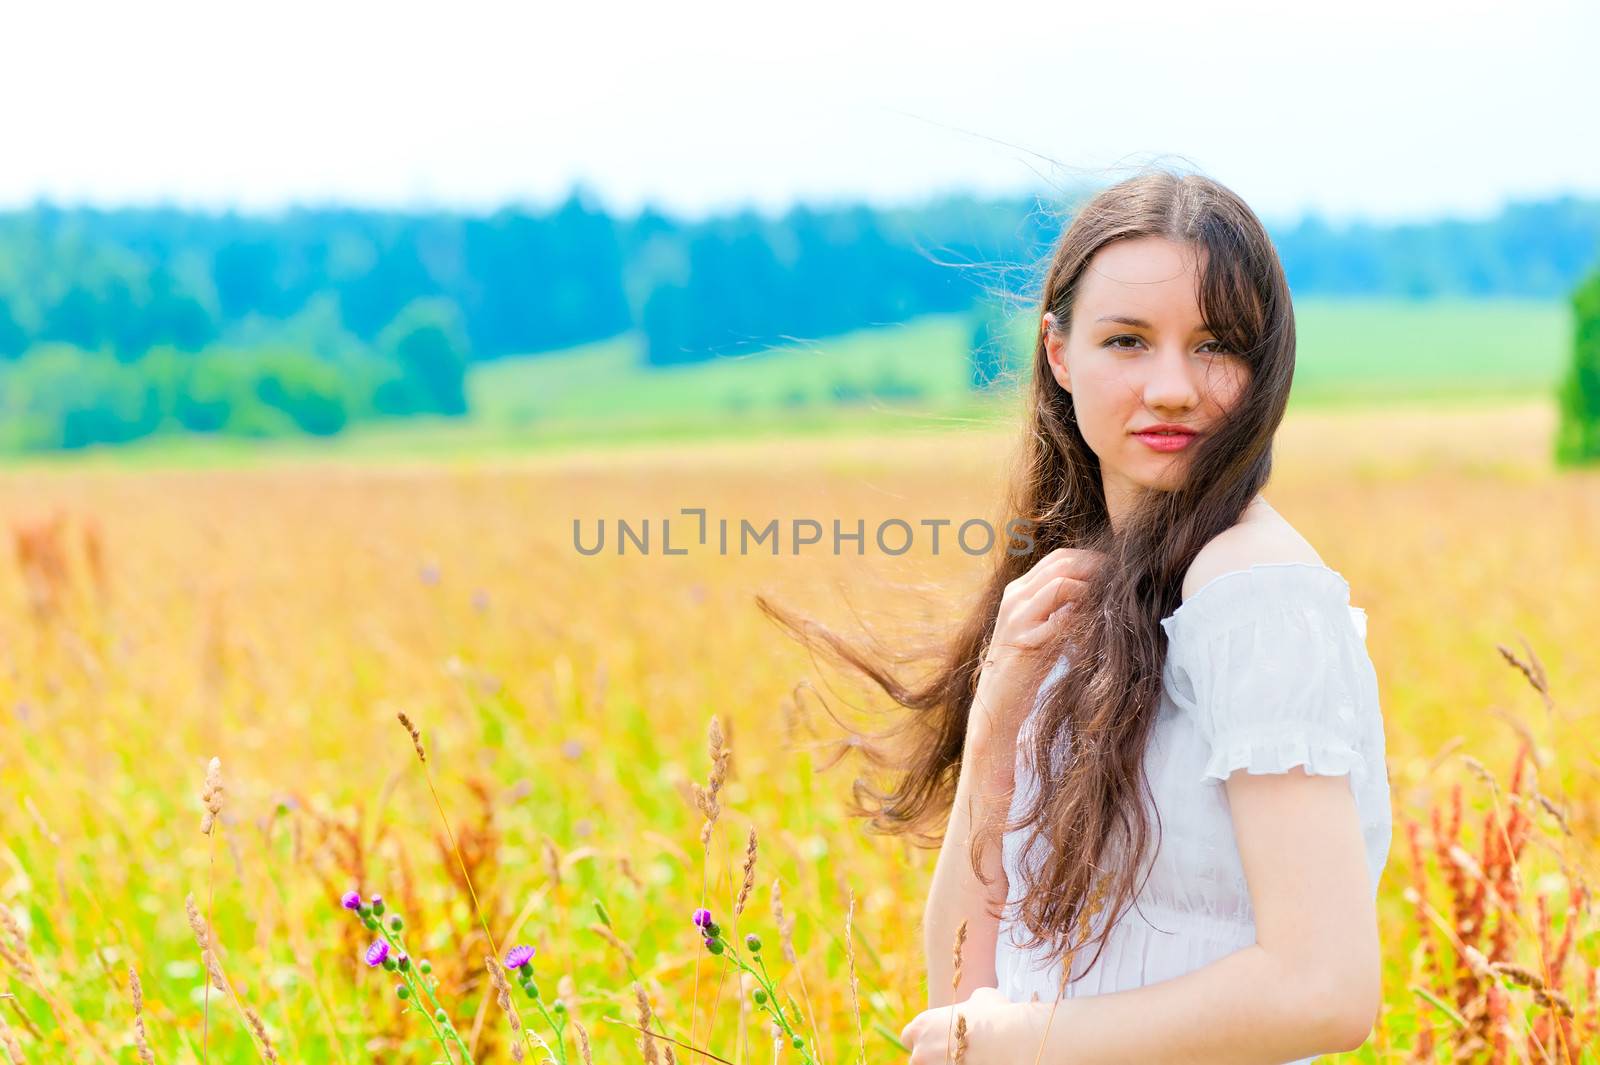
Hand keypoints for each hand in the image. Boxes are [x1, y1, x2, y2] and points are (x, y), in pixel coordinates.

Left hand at [899, 986, 1024, 1063]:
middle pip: (917, 1059)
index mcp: (922, 1025)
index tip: (937, 1041)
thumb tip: (975, 1004)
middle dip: (930, 1057)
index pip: (908, 1037)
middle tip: (951, 1055)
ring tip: (964, 1060)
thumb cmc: (993, 1014)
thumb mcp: (980, 997)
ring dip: (941, 1064)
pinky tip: (973, 1063)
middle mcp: (920, 1049)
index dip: (922, 1039)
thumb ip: (969, 1003)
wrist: (1006, 1038)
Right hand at [973, 547, 1105, 734]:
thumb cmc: (1028, 668)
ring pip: (1060, 581)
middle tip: (1122, 580)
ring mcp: (1016, 615)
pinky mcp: (1023, 638)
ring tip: (1111, 602)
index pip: (1059, 558)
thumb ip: (1062, 607)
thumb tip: (1101, 591)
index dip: (1091, 559)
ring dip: (1092, 588)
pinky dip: (1082, 615)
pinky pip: (1060, 615)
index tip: (1116, 571)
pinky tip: (1095, 627)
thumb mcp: (1044, 629)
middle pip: (1062, 563)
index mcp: (1019, 590)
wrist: (998, 703)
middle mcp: (1015, 596)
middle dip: (1097, 567)